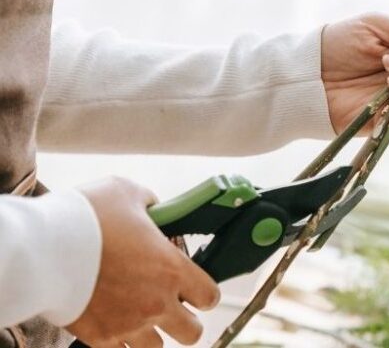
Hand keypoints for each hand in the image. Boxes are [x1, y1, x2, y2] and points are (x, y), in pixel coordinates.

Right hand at [67, 177, 219, 347]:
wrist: (42, 249)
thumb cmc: (87, 218)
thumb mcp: (127, 193)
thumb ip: (150, 204)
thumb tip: (155, 209)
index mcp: (172, 269)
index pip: (209, 296)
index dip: (204, 292)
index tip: (194, 287)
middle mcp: (156, 302)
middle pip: (191, 333)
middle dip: (185, 320)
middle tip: (171, 306)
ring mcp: (128, 324)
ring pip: (156, 347)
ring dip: (152, 332)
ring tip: (139, 314)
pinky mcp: (99, 338)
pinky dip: (121, 342)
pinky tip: (114, 323)